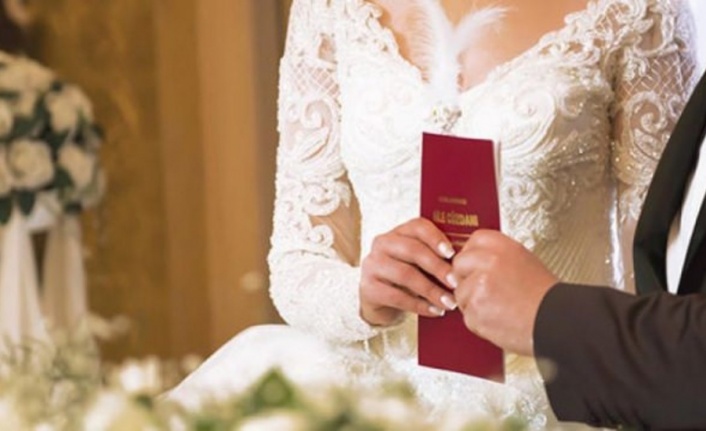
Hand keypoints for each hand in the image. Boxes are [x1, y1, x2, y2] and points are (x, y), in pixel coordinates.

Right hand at [360, 218, 458, 326]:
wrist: (379, 300)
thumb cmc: (407, 277)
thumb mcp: (419, 263)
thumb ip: (436, 257)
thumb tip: (466, 261)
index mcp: (398, 232)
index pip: (418, 226)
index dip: (436, 238)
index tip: (452, 253)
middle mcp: (382, 243)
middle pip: (413, 250)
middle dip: (438, 267)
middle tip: (456, 282)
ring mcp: (372, 264)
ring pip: (405, 274)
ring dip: (431, 290)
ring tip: (449, 302)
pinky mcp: (367, 287)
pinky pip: (397, 297)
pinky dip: (419, 305)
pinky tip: (434, 311)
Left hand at [452, 230, 557, 355]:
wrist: (555, 323)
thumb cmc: (546, 298)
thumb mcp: (525, 262)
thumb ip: (499, 258)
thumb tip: (478, 261)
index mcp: (502, 247)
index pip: (474, 241)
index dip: (473, 256)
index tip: (477, 266)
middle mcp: (488, 262)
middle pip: (459, 264)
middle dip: (467, 278)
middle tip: (486, 291)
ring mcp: (478, 286)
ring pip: (461, 293)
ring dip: (473, 303)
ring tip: (499, 308)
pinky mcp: (474, 310)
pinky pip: (467, 315)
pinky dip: (479, 321)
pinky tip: (499, 320)